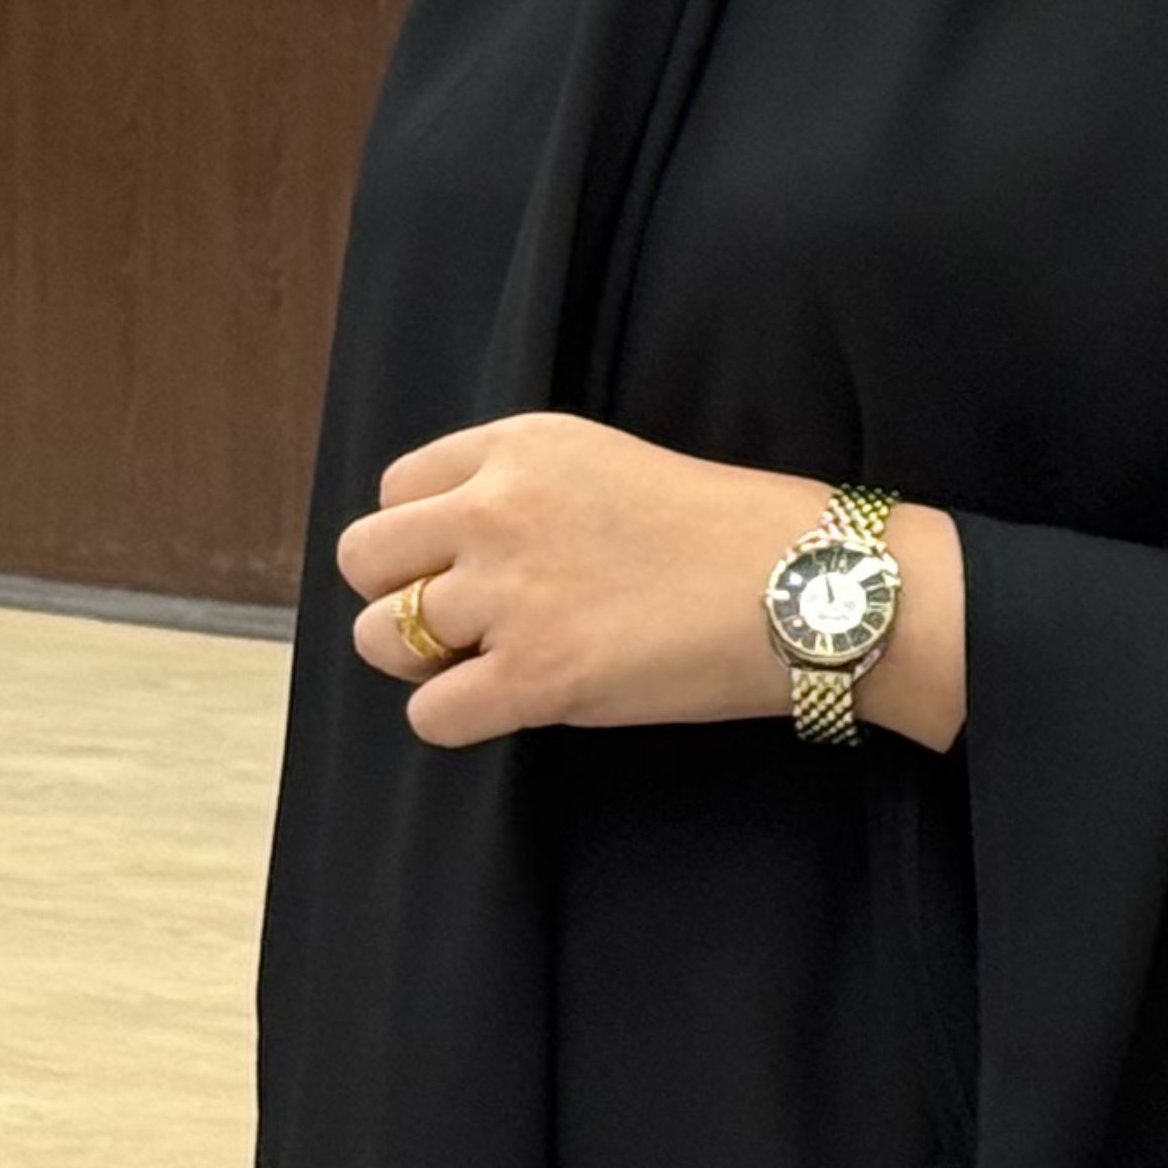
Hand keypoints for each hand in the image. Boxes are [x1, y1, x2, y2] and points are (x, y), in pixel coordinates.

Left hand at [340, 416, 965, 750]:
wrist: (804, 587)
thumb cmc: (723, 532)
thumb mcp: (605, 464)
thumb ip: (519, 490)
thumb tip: (446, 552)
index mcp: (516, 447)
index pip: (394, 491)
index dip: (422, 540)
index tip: (469, 567)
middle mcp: (497, 509)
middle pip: (363, 559)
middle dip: (397, 598)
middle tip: (463, 625)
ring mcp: (511, 595)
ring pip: (379, 640)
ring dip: (425, 663)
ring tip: (495, 664)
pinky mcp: (536, 677)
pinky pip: (429, 716)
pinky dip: (459, 720)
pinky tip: (513, 706)